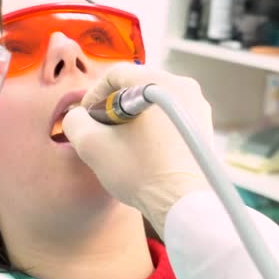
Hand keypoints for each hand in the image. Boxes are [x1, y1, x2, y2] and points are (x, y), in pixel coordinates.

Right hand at [63, 63, 212, 236]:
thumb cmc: (140, 172)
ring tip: (123, 144)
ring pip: (152, 101)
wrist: (183, 204)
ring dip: (132, 119)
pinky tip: (143, 151)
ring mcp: (198, 106)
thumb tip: (78, 117)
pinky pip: (168, 116)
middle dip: (113, 107)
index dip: (94, 94)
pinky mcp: (204, 125)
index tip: (88, 116)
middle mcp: (183, 86)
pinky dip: (152, 127)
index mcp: (158, 81)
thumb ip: (75, 121)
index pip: (115, 74)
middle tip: (103, 131)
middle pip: (135, 86)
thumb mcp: (91, 145)